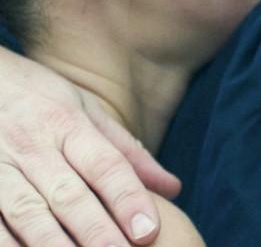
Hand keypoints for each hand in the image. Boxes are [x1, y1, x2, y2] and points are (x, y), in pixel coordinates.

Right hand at [0, 47, 180, 245]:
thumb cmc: (41, 99)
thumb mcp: (86, 110)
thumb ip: (127, 152)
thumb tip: (173, 188)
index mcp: (68, 123)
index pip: (105, 164)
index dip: (127, 198)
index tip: (148, 230)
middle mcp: (33, 145)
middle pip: (67, 194)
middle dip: (95, 229)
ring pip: (26, 211)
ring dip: (51, 243)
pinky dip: (7, 243)